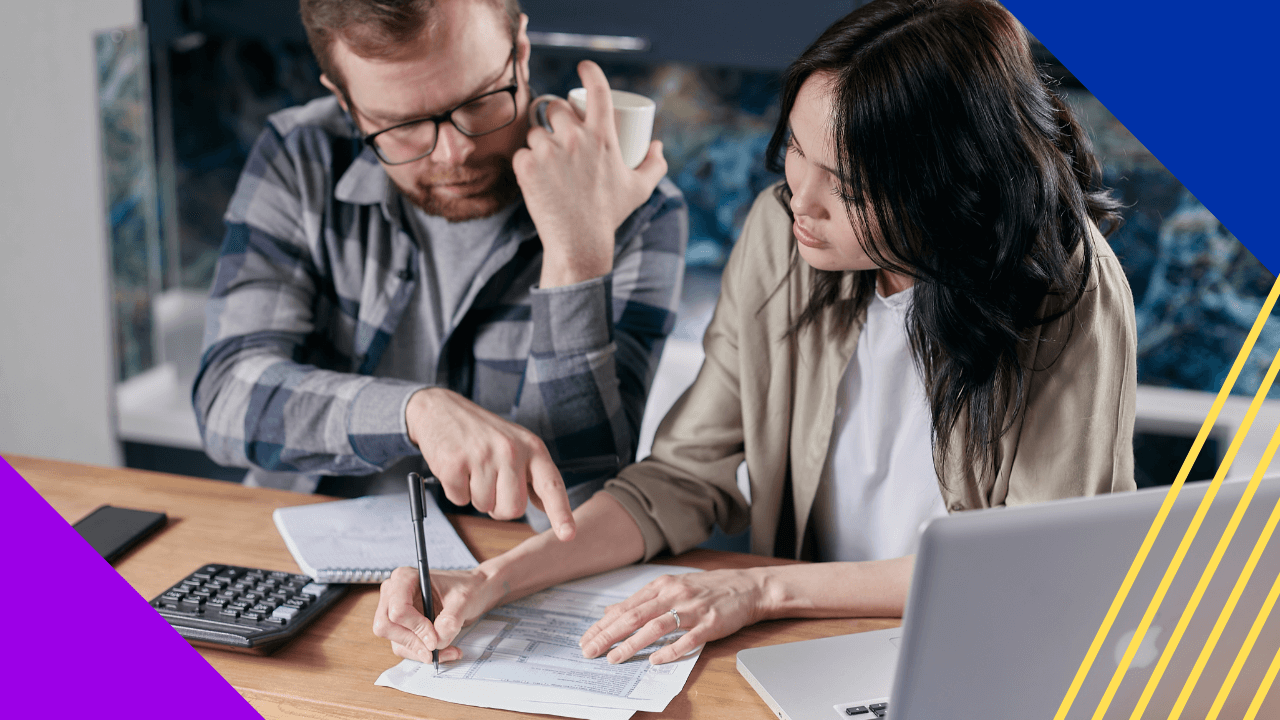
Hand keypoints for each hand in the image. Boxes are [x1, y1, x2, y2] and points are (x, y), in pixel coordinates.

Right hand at [373, 566, 508, 662]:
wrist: (473, 592)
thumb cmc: (467, 588)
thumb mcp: (464, 600)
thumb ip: (450, 620)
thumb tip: (436, 640)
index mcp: (405, 578)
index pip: (397, 610)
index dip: (416, 628)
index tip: (435, 638)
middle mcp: (393, 593)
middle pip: (386, 627)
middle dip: (413, 642)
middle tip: (436, 650)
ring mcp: (394, 611)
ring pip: (395, 641)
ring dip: (421, 652)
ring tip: (449, 650)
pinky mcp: (401, 627)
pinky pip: (404, 647)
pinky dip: (423, 653)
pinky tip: (444, 651)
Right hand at [406, 387, 574, 539]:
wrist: (441, 409)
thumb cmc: (483, 433)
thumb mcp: (517, 444)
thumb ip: (533, 475)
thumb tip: (546, 506)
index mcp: (532, 447)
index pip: (551, 485)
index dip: (561, 513)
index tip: (568, 535)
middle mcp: (511, 450)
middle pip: (513, 509)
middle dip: (499, 507)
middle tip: (490, 483)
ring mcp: (483, 456)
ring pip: (484, 506)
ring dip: (476, 496)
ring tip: (472, 469)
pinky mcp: (455, 463)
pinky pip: (459, 500)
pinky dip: (456, 491)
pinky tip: (457, 468)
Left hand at [513, 60, 667, 287]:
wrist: (580, 242)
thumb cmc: (610, 214)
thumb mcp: (639, 189)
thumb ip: (655, 165)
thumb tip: (656, 145)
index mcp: (603, 137)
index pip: (598, 90)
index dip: (590, 71)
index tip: (584, 67)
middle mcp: (575, 138)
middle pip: (556, 108)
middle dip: (556, 118)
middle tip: (560, 137)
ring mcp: (549, 151)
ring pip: (536, 132)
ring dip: (539, 142)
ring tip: (548, 162)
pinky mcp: (527, 167)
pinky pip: (521, 153)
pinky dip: (526, 163)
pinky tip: (534, 175)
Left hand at [578, 568, 767, 664]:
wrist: (747, 586)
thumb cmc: (707, 588)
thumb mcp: (671, 587)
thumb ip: (642, 600)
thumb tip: (611, 612)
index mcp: (662, 586)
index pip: (625, 607)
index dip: (603, 625)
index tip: (586, 639)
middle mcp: (674, 594)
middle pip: (634, 616)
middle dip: (609, 635)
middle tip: (590, 651)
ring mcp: (692, 609)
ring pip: (656, 627)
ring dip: (632, 644)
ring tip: (614, 658)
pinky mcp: (710, 623)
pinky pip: (688, 639)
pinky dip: (670, 650)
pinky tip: (655, 660)